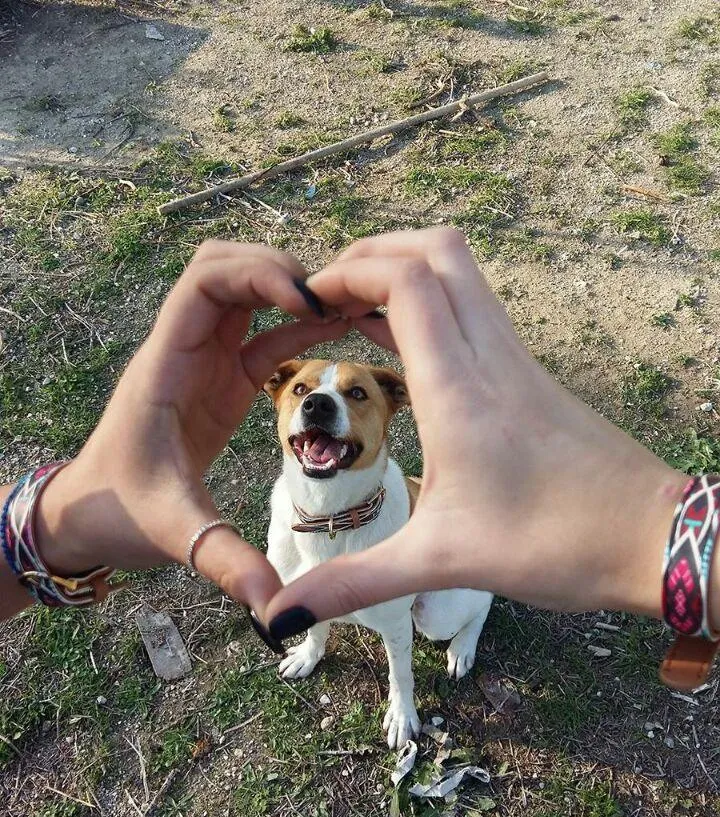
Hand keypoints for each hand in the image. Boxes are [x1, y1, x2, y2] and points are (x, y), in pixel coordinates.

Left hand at [37, 241, 346, 615]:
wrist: (86, 516)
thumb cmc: (117, 513)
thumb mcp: (174, 532)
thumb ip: (225, 560)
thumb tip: (275, 610)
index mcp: (165, 365)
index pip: (205, 282)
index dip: (258, 275)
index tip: (306, 302)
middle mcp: (184, 350)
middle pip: (227, 269)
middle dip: (278, 270)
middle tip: (330, 301)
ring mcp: (203, 362)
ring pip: (245, 295)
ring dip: (290, 292)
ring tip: (345, 308)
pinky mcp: (221, 381)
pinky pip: (262, 338)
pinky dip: (297, 328)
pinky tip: (334, 333)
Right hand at [265, 227, 689, 634]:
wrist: (651, 536)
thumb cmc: (555, 544)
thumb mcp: (442, 561)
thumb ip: (355, 581)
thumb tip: (284, 616)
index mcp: (460, 389)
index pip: (407, 281)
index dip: (350, 272)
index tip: (307, 301)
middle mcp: (490, 355)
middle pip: (436, 250)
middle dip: (373, 254)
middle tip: (328, 295)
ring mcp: (515, 358)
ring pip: (460, 272)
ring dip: (404, 273)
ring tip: (354, 314)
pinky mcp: (529, 372)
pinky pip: (474, 310)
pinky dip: (430, 305)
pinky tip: (403, 346)